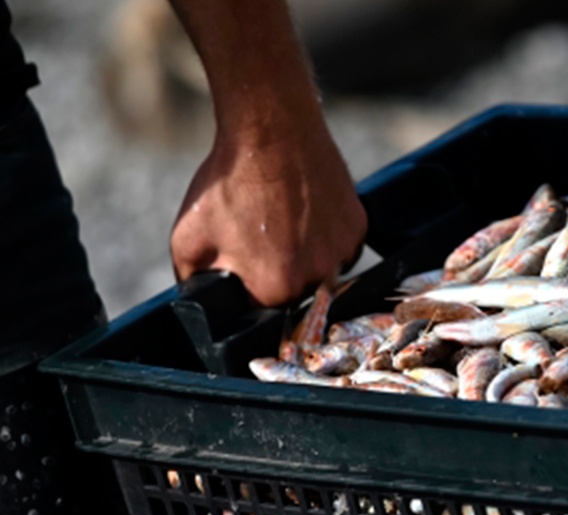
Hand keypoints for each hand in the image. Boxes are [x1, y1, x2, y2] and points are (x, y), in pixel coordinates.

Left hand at [170, 119, 365, 306]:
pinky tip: (305, 211)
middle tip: (262, 235)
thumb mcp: (188, 238)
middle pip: (295, 292)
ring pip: (322, 272)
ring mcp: (342, 253)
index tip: (242, 258)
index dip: (248, 285)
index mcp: (275, 288)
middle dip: (278, 272)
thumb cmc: (229, 182)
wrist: (272, 132)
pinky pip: (342, 248)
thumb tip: (201, 302)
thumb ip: (193, 282)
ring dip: (305, 256)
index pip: (262, 308)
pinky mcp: (358, 228)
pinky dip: (326, 236)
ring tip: (284, 220)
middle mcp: (316, 278)